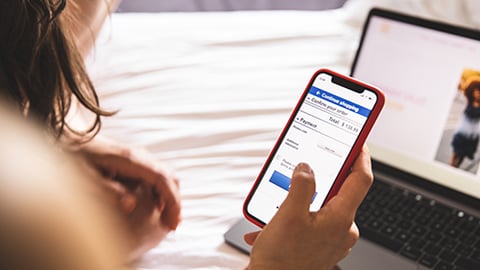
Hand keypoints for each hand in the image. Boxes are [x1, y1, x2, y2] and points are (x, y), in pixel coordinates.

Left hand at [73, 138, 180, 260]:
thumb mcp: (85, 177)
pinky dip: (161, 192)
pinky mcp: (135, 161)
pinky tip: (155, 207)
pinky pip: (156, 175)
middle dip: (174, 202)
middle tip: (171, 226)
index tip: (172, 223)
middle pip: (170, 176)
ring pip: (165, 175)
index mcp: (130, 160)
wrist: (69, 136)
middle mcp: (139, 156)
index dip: (171, 202)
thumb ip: (107, 190)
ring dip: (169, 197)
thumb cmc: (74, 157)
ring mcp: (138, 157)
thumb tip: (131, 204)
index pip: (163, 179)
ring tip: (165, 220)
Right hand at [244, 147, 372, 269]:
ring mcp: (333, 239)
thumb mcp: (288, 214)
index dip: (360, 157)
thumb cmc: (281, 258)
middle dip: (318, 181)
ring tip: (279, 208)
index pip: (360, 180)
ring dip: (301, 202)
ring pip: (322, 207)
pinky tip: (276, 224)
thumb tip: (307, 168)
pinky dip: (296, 218)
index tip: (358, 143)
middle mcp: (342, 230)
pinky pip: (314, 222)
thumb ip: (301, 185)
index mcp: (340, 219)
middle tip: (303, 171)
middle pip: (339, 192)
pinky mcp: (323, 245)